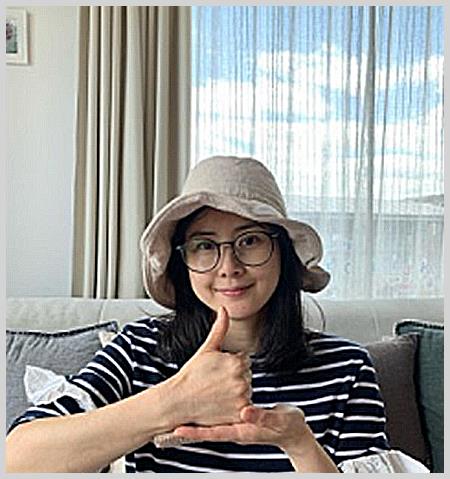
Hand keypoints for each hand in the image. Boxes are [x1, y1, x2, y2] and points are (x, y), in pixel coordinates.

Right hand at [170, 306, 251, 425]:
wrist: (178, 401)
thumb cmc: (191, 374)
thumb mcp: (207, 349)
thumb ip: (220, 328)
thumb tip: (224, 309)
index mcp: (237, 362)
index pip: (244, 361)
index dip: (229, 365)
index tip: (216, 372)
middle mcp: (242, 380)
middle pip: (246, 376)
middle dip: (234, 379)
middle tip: (214, 383)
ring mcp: (241, 398)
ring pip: (245, 392)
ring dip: (235, 394)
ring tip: (216, 395)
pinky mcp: (239, 414)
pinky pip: (245, 408)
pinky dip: (236, 408)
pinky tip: (221, 406)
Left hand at [173, 404, 311, 451]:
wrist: (294, 432)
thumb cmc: (288, 426)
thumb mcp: (278, 420)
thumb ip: (263, 416)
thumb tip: (245, 411)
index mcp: (243, 430)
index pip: (214, 433)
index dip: (196, 431)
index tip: (177, 429)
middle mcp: (237, 428)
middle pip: (208, 430)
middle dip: (190, 426)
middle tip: (168, 422)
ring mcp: (237, 424)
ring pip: (213, 422)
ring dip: (197, 418)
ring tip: (178, 413)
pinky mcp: (240, 418)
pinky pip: (221, 415)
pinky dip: (210, 410)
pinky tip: (203, 402)